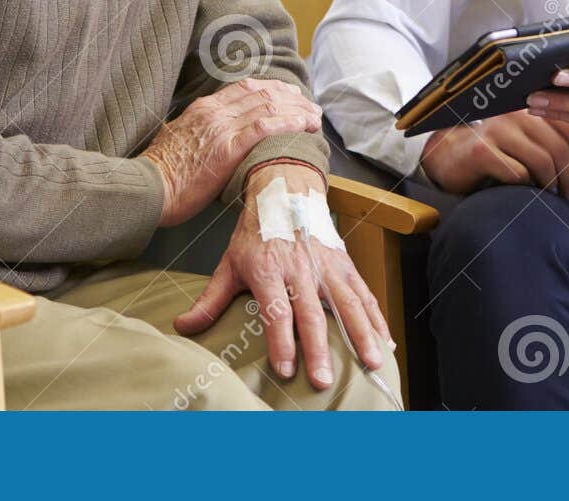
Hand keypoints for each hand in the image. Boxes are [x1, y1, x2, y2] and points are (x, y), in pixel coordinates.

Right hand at [141, 78, 321, 226]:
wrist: (146, 188)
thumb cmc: (160, 174)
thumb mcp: (179, 141)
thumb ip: (198, 132)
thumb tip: (212, 137)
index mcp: (203, 108)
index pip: (245, 88)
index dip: (273, 89)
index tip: (291, 96)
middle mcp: (214, 111)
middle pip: (262, 93)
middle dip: (292, 99)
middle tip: (311, 107)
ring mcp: (221, 128)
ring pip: (269, 107)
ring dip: (298, 111)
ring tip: (316, 118)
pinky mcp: (227, 148)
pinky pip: (265, 128)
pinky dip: (289, 124)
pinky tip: (304, 127)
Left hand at [174, 164, 392, 389]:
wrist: (285, 189)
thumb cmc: (256, 232)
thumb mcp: (230, 262)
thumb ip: (211, 299)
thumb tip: (183, 326)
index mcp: (269, 269)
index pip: (276, 310)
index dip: (281, 340)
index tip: (286, 369)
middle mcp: (301, 268)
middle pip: (312, 312)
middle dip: (318, 348)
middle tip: (322, 380)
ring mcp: (327, 265)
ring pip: (348, 303)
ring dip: (360, 335)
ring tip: (370, 364)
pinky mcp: (346, 264)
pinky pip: (364, 294)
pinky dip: (377, 319)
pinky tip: (385, 344)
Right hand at [419, 112, 568, 195]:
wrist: (449, 157)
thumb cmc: (496, 150)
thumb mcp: (527, 138)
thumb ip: (554, 136)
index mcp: (532, 106)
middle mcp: (516, 112)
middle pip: (560, 146)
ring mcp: (498, 130)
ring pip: (543, 160)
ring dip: (553, 184)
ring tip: (553, 195)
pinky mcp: (482, 151)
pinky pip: (519, 173)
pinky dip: (528, 187)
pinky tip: (528, 192)